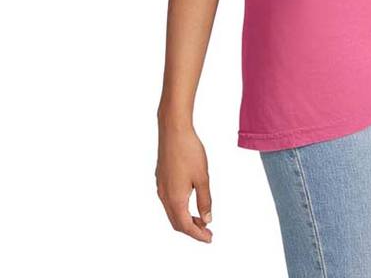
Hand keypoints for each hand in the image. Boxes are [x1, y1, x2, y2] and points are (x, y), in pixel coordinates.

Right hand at [155, 122, 213, 241]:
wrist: (173, 131)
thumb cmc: (189, 152)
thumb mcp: (202, 178)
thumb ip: (205, 200)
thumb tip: (207, 219)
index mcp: (175, 199)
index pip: (185, 226)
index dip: (198, 235)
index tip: (210, 238)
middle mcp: (164, 196)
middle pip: (176, 222)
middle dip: (192, 229)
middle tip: (207, 232)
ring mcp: (161, 187)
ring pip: (172, 212)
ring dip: (185, 219)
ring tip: (201, 219)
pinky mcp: (161, 179)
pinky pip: (169, 202)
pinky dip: (180, 208)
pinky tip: (190, 202)